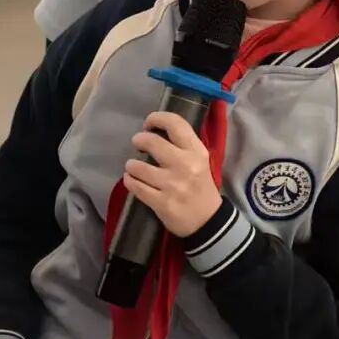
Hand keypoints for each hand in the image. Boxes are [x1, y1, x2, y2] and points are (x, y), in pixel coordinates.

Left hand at [124, 111, 222, 238]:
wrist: (208, 220)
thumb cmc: (199, 186)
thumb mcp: (200, 160)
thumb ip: (182, 145)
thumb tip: (154, 130)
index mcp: (196, 151)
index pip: (175, 123)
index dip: (156, 118)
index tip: (148, 124)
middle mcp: (185, 165)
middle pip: (151, 142)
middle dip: (139, 140)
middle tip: (138, 144)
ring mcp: (173, 185)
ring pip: (137, 166)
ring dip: (131, 165)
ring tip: (134, 167)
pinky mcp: (162, 203)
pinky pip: (135, 186)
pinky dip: (129, 181)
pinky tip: (132, 180)